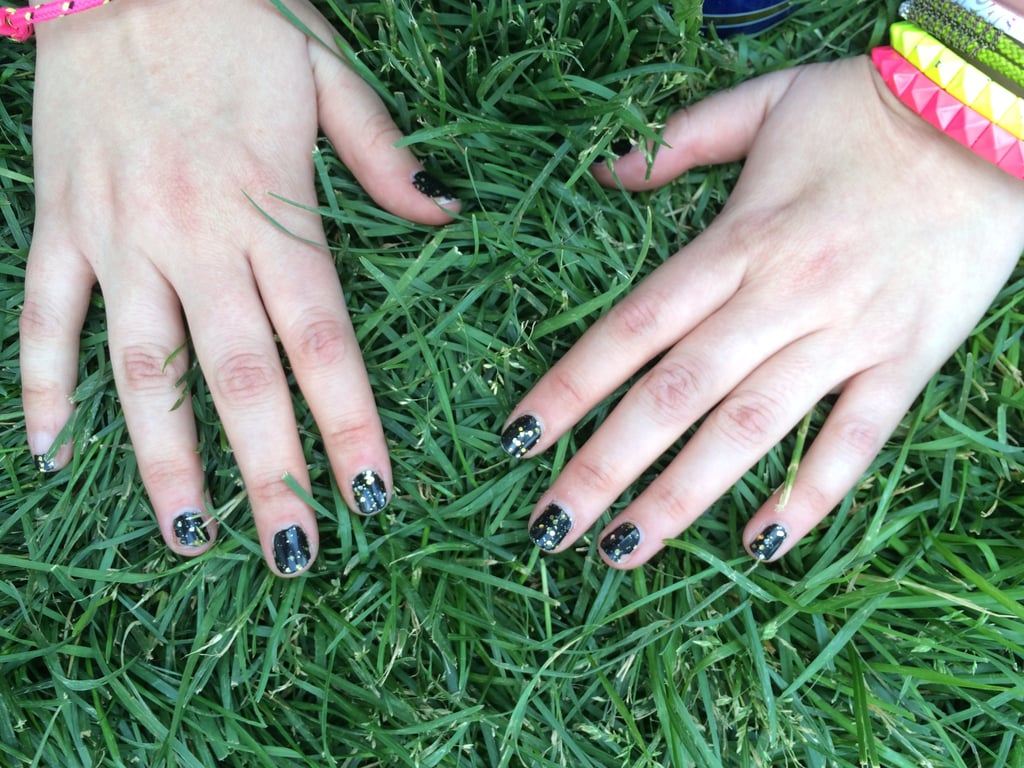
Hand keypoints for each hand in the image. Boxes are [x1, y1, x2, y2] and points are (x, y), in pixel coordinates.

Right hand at [19, 0, 457, 575]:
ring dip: (163, 461)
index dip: (348, 425)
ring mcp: (117, 236)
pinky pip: (42, 316)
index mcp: (271, 209)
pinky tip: (49, 453)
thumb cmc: (236, 16)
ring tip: (192, 539)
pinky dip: (41, 386)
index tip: (373, 495)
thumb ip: (385, 157)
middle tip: (297, 556)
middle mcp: (193, 238)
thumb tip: (445, 213)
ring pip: (140, 369)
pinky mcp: (58, 222)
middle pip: (239, 380)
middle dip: (271, 475)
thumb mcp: (329, 74)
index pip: (321, 342)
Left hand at [501, 56, 1023, 566]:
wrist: (999, 119)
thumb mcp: (763, 102)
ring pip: (751, 430)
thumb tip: (604, 170)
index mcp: (739, 239)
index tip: (521, 438)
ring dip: (682, 497)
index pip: (633, 328)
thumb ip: (677, 139)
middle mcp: (783, 295)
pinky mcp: (908, 361)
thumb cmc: (869, 112)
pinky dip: (810, 495)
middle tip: (551, 526)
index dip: (570, 386)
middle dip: (606, 466)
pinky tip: (761, 545)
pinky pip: (856, 441)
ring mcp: (848, 335)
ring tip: (621, 551)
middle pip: (676, 394)